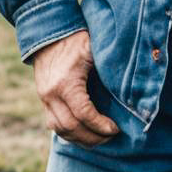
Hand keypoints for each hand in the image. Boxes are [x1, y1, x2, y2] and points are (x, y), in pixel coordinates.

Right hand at [30, 29, 119, 147]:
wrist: (47, 32)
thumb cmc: (75, 38)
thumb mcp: (92, 49)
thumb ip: (106, 67)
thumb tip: (129, 86)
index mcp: (65, 82)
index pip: (84, 113)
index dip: (100, 125)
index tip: (115, 128)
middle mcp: (51, 94)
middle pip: (71, 128)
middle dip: (93, 137)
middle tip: (111, 136)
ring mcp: (44, 98)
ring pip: (60, 130)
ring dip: (81, 139)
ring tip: (100, 138)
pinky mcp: (43, 99)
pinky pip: (54, 124)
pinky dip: (70, 132)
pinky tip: (84, 133)